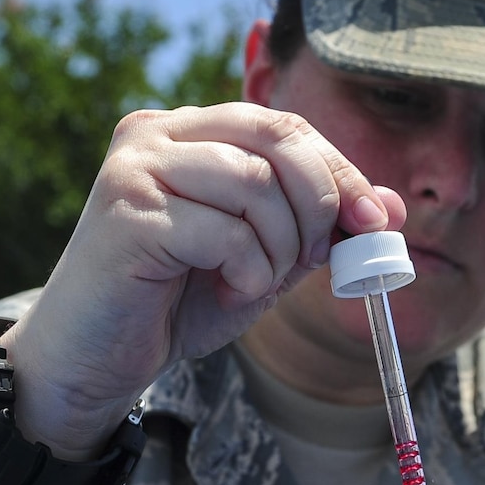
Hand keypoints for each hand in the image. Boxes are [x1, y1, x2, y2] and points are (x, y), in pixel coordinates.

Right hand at [1, 104, 404, 456]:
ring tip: (252, 281)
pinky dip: (247, 270)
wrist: (93, 359)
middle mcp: (154, 133)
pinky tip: (226, 291)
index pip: (284, 125)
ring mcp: (134, 169)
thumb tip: (391, 206)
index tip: (372, 222)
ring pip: (254, 184)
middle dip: (319, 202)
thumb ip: (318, 228)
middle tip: (314, 257)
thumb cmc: (174, 304)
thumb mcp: (264, 260)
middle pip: (276, 137)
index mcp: (186, 130)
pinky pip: (225, 232)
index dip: (340, 171)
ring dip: (279, 246)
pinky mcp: (126, 215)